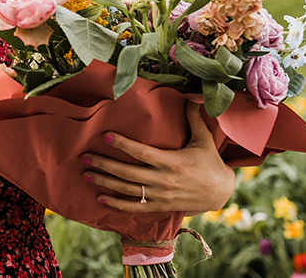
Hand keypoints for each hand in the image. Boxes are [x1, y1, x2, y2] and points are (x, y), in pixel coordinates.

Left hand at [80, 102, 234, 214]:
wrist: (221, 193)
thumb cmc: (210, 163)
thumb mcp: (204, 140)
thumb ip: (194, 119)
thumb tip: (190, 97)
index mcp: (172, 162)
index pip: (142, 153)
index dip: (123, 144)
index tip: (105, 136)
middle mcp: (164, 181)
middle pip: (128, 173)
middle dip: (105, 165)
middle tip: (84, 157)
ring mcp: (161, 196)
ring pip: (128, 190)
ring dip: (106, 183)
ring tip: (86, 175)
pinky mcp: (160, 206)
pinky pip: (136, 207)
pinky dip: (117, 204)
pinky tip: (101, 198)